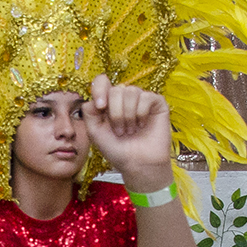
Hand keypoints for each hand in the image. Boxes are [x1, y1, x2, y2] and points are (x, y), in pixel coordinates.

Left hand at [82, 75, 173, 189]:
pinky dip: (142, 113)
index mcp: (109, 102)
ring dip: (128, 115)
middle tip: (120, 132)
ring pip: (131, 91)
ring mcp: (141, 99)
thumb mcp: (95, 132)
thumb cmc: (117, 150)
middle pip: (116, 89)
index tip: (101, 107)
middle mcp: (125, 98)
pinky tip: (143, 125)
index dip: (99, 90)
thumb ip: (89, 112)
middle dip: (115, 113)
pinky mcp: (157, 103)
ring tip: (131, 130)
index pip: (102, 82)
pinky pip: (147, 96)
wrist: (138, 164)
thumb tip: (93, 97)